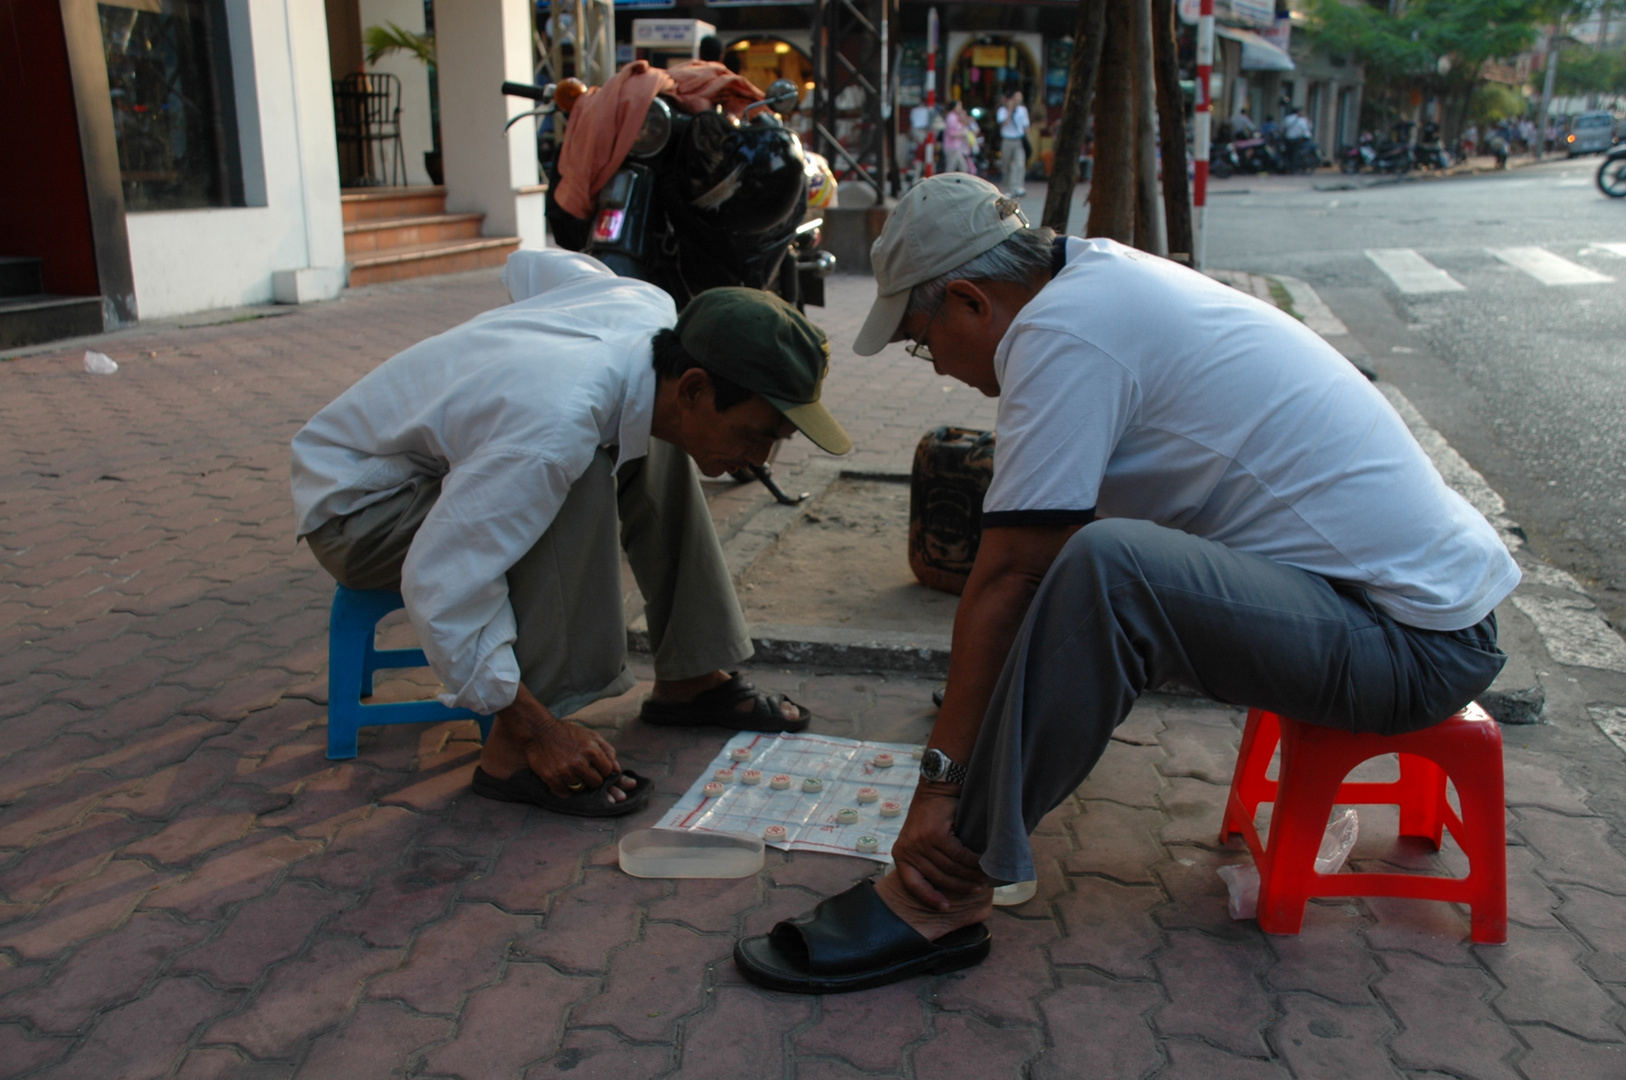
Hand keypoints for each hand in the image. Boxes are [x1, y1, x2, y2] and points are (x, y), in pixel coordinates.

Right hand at [494, 688, 621, 797]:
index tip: (596, 766)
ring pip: (581, 789)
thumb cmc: (568, 733)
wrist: (539, 730)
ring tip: (572, 772)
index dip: (603, 770)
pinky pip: (565, 793)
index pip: (607, 772)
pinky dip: (565, 788)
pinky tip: (563, 778)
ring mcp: (564, 772)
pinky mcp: (551, 778)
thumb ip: (608, 751)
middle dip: (593, 779)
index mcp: (591, 751)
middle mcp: (579, 762)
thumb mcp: (591, 736)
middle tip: (584, 771)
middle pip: (596, 783)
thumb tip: (617, 770)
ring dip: (579, 783)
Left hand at [891, 784, 987, 911]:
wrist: (936, 788)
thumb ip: (925, 860)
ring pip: (950, 867)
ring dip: (969, 875)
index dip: (930, 898)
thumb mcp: (918, 840)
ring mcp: (921, 842)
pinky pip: (958, 854)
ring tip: (982, 879)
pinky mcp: (936, 834)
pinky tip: (982, 864)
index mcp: (900, 854)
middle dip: (959, 886)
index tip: (945, 907)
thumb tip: (943, 887)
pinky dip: (972, 861)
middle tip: (976, 890)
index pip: (913, 884)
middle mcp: (908, 850)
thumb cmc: (929, 817)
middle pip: (937, 877)